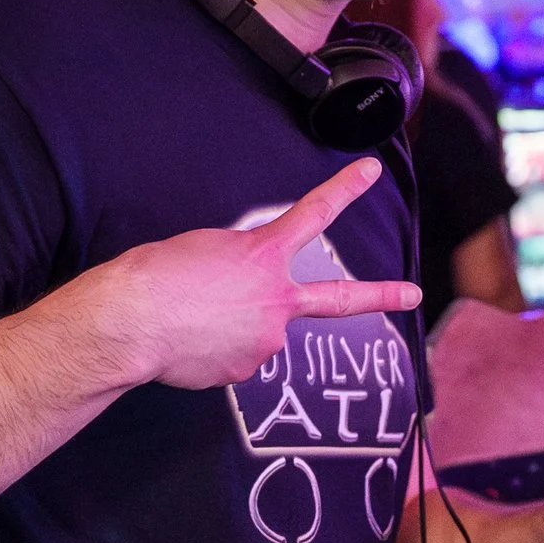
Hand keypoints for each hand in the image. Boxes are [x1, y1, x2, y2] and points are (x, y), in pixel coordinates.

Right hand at [101, 158, 420, 389]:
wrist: (132, 323)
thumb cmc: (156, 277)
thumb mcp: (205, 248)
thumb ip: (242, 263)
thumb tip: (247, 290)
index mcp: (264, 256)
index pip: (314, 214)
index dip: (345, 190)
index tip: (370, 172)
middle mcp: (277, 300)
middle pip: (338, 298)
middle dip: (381, 294)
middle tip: (412, 294)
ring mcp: (267, 340)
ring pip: (259, 330)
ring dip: (233, 326)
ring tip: (192, 319)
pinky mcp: (245, 370)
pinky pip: (233, 355)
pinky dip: (213, 349)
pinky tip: (188, 341)